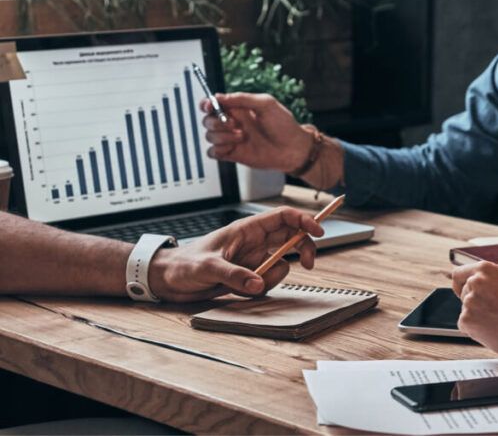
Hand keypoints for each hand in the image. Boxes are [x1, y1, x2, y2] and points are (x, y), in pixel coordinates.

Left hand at [148, 207, 323, 301]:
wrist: (168, 280)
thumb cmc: (183, 264)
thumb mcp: (207, 268)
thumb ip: (234, 275)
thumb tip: (258, 284)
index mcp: (246, 230)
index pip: (283, 217)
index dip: (304, 220)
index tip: (318, 232)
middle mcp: (253, 242)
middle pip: (291, 237)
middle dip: (303, 248)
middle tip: (309, 263)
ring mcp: (252, 259)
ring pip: (281, 264)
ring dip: (274, 276)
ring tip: (250, 285)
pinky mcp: (249, 276)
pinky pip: (267, 282)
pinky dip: (260, 289)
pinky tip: (240, 292)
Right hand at [202, 93, 310, 171]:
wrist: (293, 149)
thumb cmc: (284, 126)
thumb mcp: (266, 104)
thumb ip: (243, 98)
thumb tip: (220, 96)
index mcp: (239, 109)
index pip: (214, 104)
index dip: (207, 104)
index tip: (210, 106)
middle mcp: (233, 123)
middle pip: (208, 120)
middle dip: (217, 121)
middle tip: (235, 124)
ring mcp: (232, 139)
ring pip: (210, 136)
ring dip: (222, 136)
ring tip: (242, 136)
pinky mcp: (232, 154)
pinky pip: (213, 152)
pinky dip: (219, 149)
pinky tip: (233, 147)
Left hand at [452, 262, 497, 361]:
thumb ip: (489, 278)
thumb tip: (473, 279)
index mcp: (485, 269)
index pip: (458, 274)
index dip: (461, 283)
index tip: (464, 290)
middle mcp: (474, 282)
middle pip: (463, 292)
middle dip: (474, 300)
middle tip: (493, 309)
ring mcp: (468, 301)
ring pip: (465, 308)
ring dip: (476, 315)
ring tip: (496, 319)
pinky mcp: (465, 320)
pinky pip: (464, 323)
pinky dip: (474, 328)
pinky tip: (491, 328)